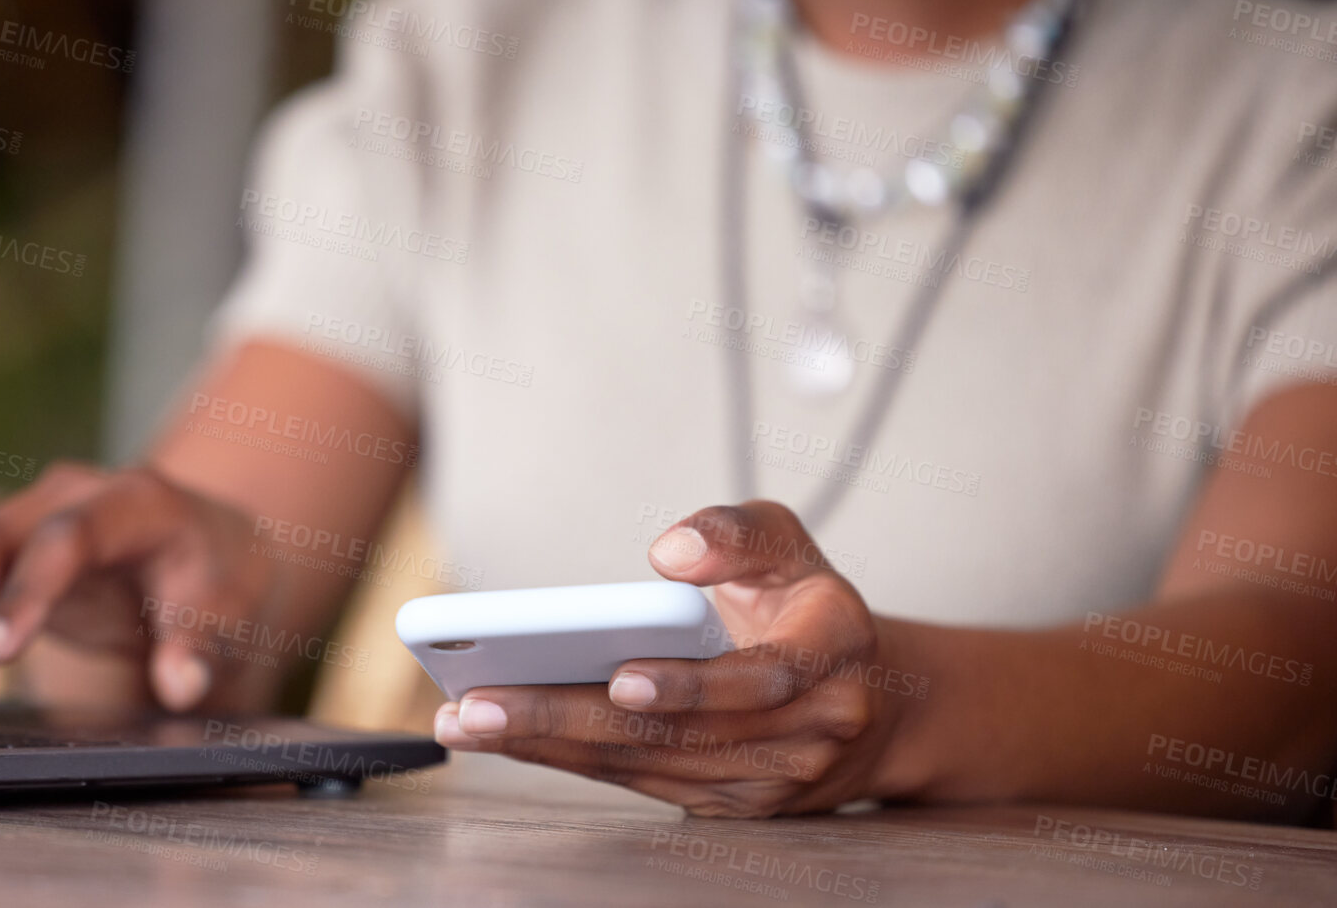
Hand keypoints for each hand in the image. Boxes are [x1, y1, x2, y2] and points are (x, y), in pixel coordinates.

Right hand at [0, 462, 275, 718]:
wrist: (199, 536)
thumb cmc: (215, 569)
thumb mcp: (233, 603)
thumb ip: (205, 640)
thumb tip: (181, 678)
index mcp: (125, 501)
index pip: (67, 538)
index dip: (29, 590)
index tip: (1, 655)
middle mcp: (51, 500)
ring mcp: (6, 521)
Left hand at [432, 501, 912, 816]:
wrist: (870, 704)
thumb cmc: (807, 609)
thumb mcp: (789, 544)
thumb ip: (736, 531)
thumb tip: (669, 553)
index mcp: (834, 651)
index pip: (763, 677)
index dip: (692, 682)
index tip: (620, 676)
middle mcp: (809, 729)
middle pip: (677, 733)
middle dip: (567, 719)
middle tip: (478, 703)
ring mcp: (769, 780)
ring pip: (646, 764)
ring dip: (548, 746)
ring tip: (466, 719)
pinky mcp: (729, 806)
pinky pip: (638, 782)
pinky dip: (566, 760)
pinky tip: (503, 736)